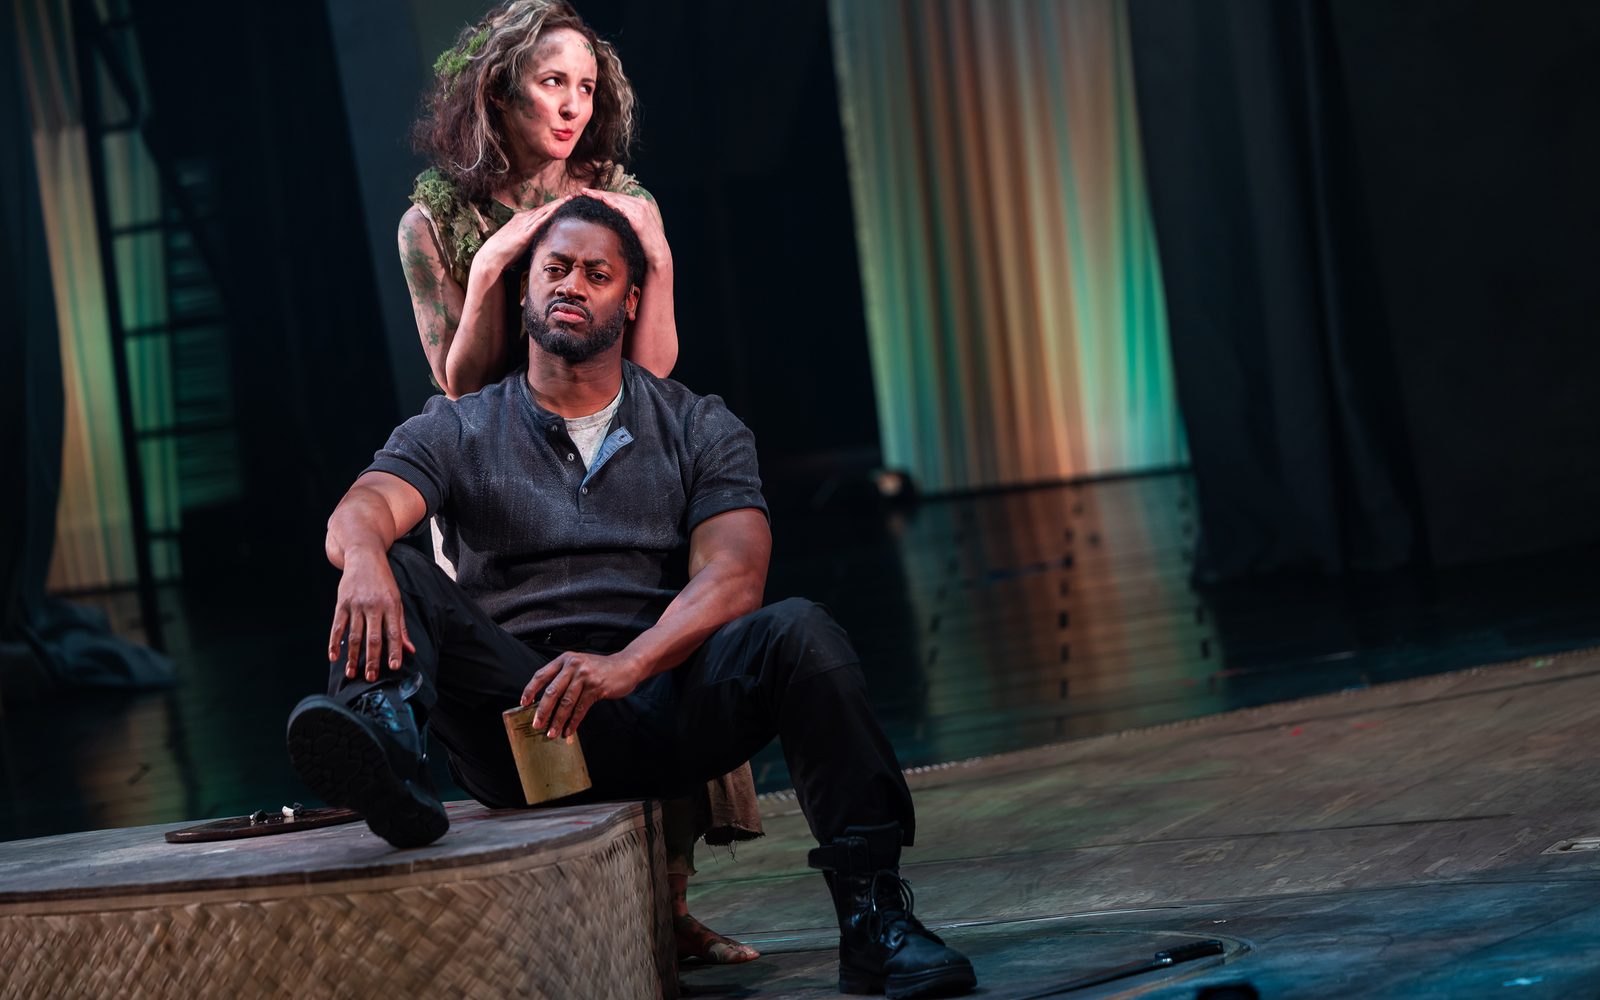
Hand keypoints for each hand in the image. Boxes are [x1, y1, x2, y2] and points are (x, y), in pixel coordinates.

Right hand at [328, 550, 415, 681]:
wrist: (364, 556)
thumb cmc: (383, 582)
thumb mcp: (397, 600)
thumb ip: (401, 626)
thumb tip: (409, 650)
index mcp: (391, 605)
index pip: (394, 632)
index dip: (394, 650)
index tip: (394, 667)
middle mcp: (373, 606)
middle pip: (373, 637)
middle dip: (372, 659)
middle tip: (371, 677)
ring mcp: (356, 605)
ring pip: (354, 635)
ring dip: (353, 656)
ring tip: (352, 673)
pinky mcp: (341, 603)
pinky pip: (337, 626)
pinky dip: (334, 642)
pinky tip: (333, 657)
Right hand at [472, 195, 574, 276]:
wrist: (492, 256)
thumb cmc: (504, 252)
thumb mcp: (518, 241)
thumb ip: (529, 238)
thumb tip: (538, 241)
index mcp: (522, 219)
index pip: (541, 210)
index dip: (555, 205)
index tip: (567, 200)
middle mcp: (524, 218)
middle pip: (545, 207)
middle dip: (560, 201)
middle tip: (574, 194)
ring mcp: (524, 225)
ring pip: (544, 211)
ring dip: (558, 204)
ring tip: (571, 198)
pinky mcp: (525, 233)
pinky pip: (540, 221)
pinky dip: (549, 214)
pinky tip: (558, 209)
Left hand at [521, 651, 643, 738]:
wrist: (626, 665)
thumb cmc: (599, 669)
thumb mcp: (579, 665)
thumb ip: (563, 677)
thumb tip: (545, 702)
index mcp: (564, 659)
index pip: (541, 675)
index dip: (531, 690)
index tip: (524, 704)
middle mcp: (573, 666)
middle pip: (552, 691)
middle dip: (542, 711)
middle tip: (536, 724)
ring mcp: (585, 676)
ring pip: (566, 703)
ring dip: (557, 721)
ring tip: (551, 733)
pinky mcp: (596, 687)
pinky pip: (581, 708)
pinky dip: (574, 722)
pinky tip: (569, 731)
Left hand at [581, 188, 671, 271]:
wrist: (658, 254)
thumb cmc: (645, 244)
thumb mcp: (635, 228)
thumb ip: (626, 219)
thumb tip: (613, 216)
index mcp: (640, 205)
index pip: (618, 197)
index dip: (603, 194)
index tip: (588, 193)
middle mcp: (641, 204)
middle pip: (616, 196)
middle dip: (598, 193)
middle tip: (583, 191)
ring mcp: (641, 211)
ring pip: (617, 200)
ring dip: (601, 196)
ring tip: (587, 194)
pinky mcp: (639, 220)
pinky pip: (623, 210)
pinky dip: (612, 204)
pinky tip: (602, 201)